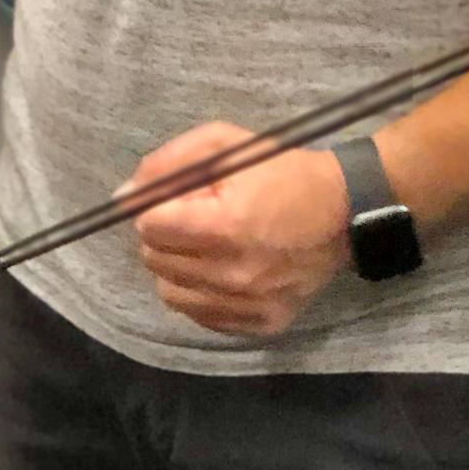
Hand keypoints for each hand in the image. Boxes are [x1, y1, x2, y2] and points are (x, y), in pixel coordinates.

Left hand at [126, 122, 349, 337]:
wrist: (344, 212)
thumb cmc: (282, 172)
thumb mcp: (224, 145)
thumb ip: (167, 165)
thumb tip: (124, 196)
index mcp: (224, 226)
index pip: (148, 228)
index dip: (156, 209)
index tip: (177, 201)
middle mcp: (233, 274)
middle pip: (155, 261)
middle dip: (164, 237)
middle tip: (193, 221)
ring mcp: (250, 304)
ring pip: (171, 294)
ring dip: (177, 268)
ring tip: (205, 247)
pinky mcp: (263, 323)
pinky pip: (202, 317)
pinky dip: (201, 295)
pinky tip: (222, 271)